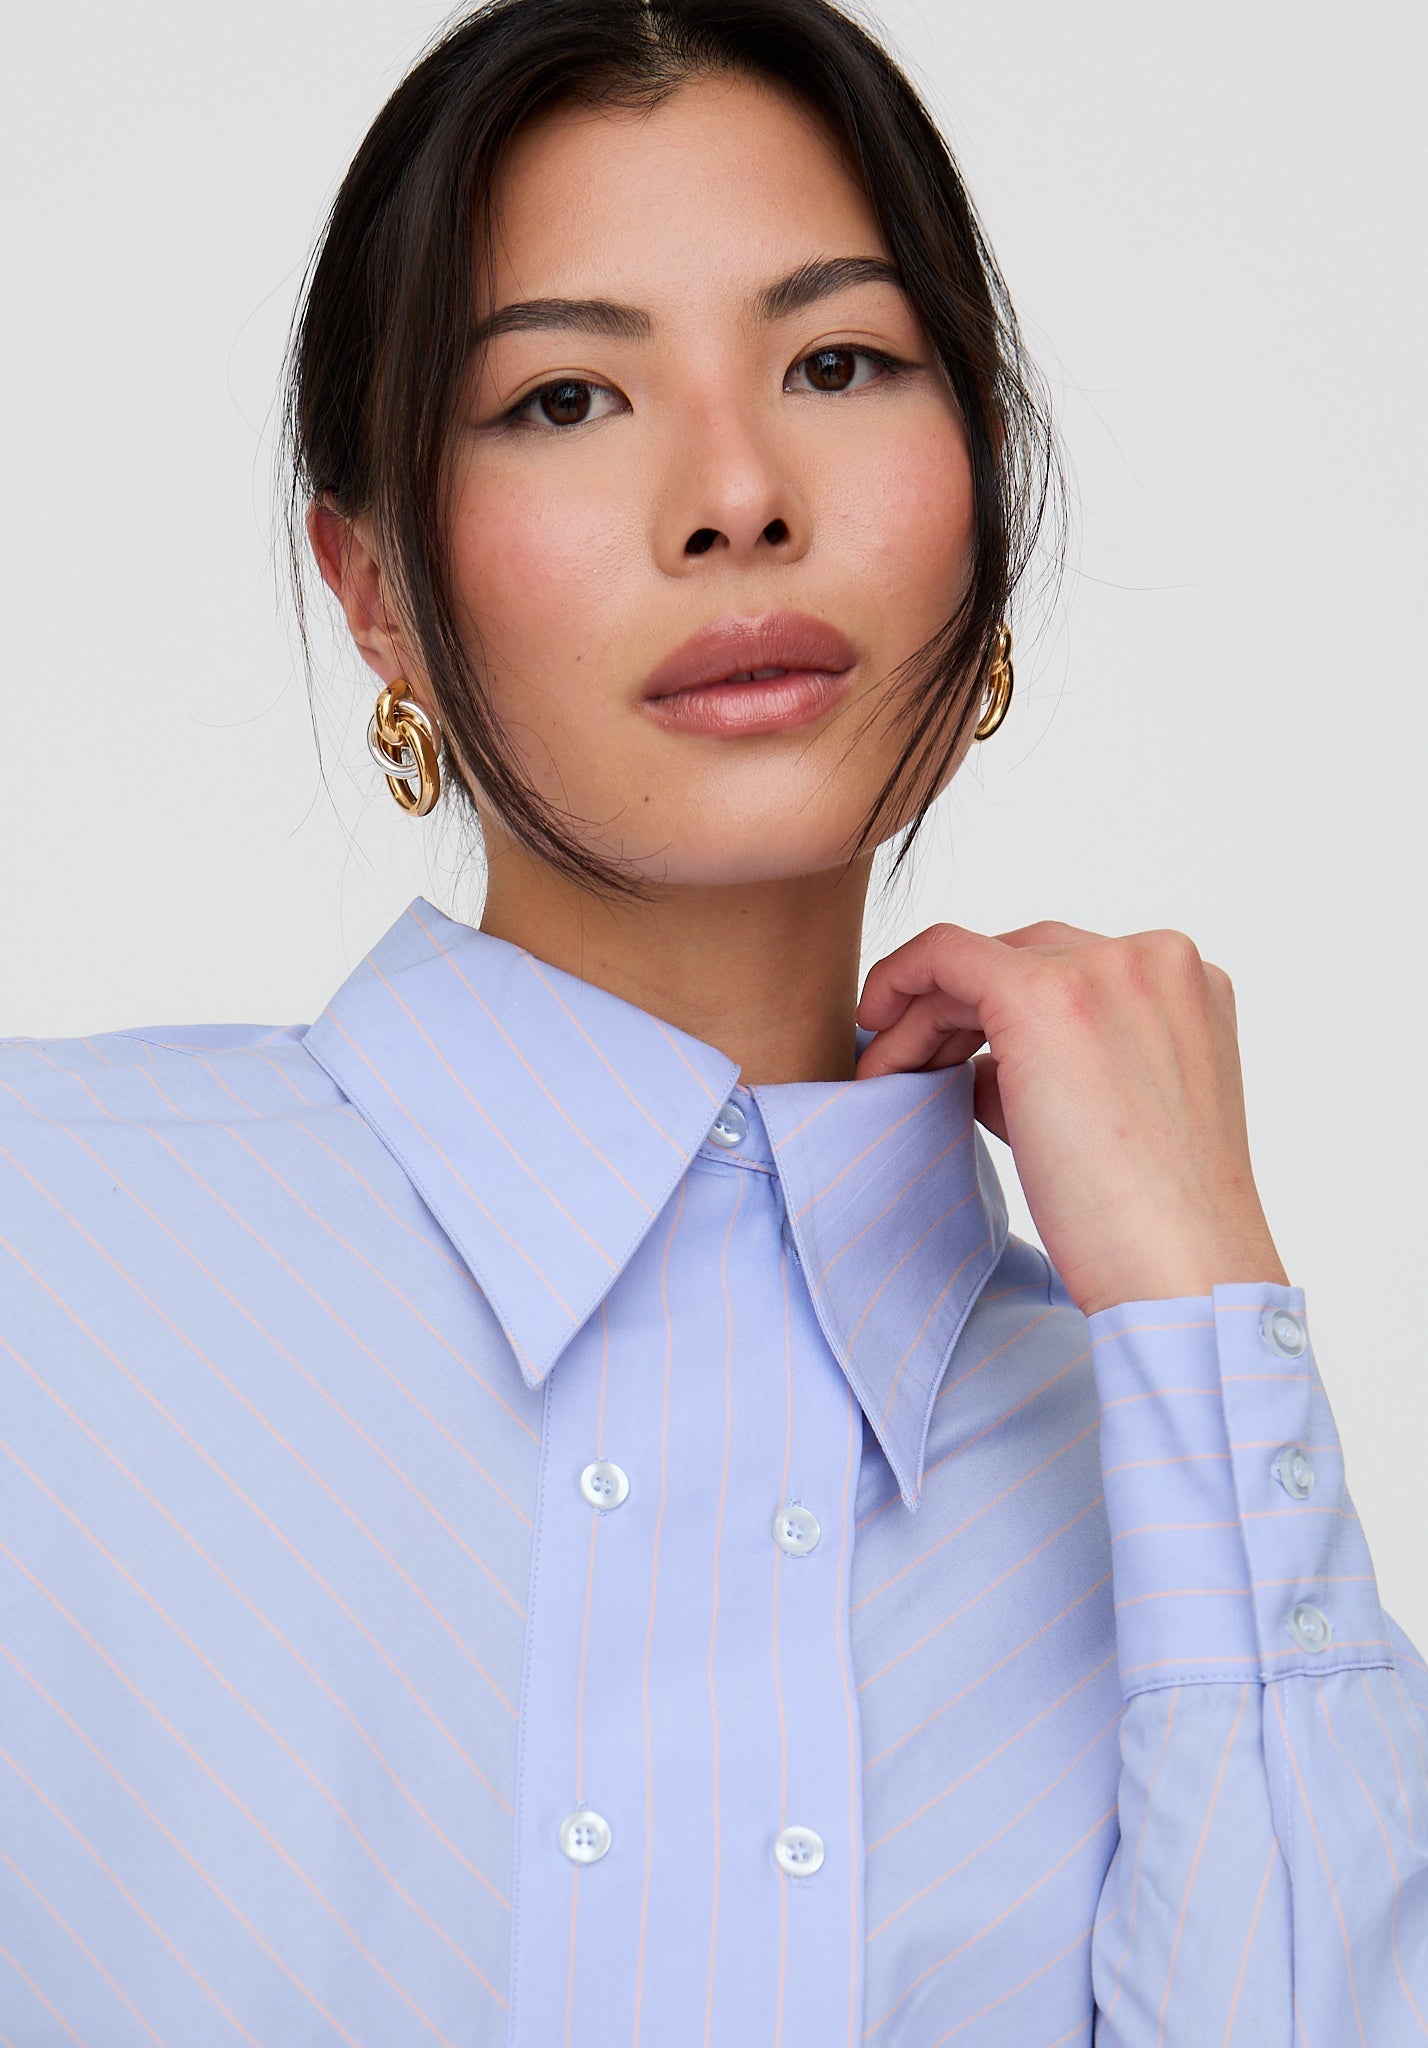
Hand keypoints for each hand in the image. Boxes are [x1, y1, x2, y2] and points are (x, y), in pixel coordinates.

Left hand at [854, 919, 1289, 1318]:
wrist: (1177, 1268)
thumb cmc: (1148, 1218)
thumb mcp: (1113, 1113)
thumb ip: (1058, 1066)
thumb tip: (977, 1063)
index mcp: (1187, 984)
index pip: (1067, 969)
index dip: (996, 1010)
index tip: (947, 1056)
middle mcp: (1155, 958)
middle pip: (1022, 958)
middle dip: (953, 1012)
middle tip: (902, 1072)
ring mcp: (1106, 966)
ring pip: (979, 962)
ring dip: (922, 1017)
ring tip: (885, 1076)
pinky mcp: (1045, 993)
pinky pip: (945, 952)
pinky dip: (900, 978)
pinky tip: (874, 1030)